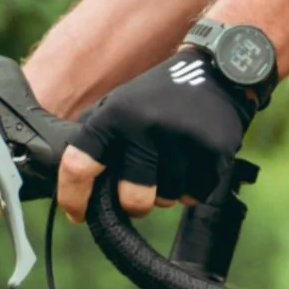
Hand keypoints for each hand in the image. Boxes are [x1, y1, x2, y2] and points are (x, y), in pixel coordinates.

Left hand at [58, 47, 266, 213]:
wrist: (216, 74)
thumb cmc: (158, 97)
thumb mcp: (119, 104)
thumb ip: (95, 138)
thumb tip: (72, 183)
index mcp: (114, 115)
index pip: (80, 165)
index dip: (73, 197)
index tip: (78, 215)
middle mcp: (145, 126)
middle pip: (133, 199)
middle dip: (136, 204)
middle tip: (140, 194)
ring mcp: (182, 138)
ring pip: (168, 199)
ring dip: (167, 192)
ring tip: (172, 166)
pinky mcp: (213, 149)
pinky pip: (196, 195)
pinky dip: (192, 190)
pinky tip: (192, 166)